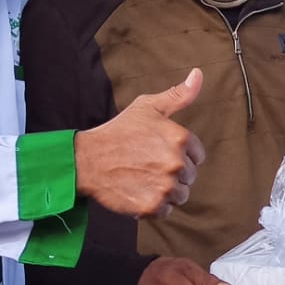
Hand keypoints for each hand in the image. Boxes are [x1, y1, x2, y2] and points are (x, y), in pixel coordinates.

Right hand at [75, 68, 205, 218]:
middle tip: (148, 164)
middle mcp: (177, 163)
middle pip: (190, 176)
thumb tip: (198, 74)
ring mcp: (165, 186)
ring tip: (144, 178)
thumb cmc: (118, 131)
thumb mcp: (148, 107)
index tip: (159, 151)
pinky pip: (167, 210)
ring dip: (166, 190)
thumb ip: (178, 95)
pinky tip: (139, 190)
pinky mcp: (152, 205)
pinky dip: (155, 205)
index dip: (180, 154)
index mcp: (181, 138)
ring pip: (181, 195)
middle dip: (173, 172)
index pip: (198, 155)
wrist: (86, 160)